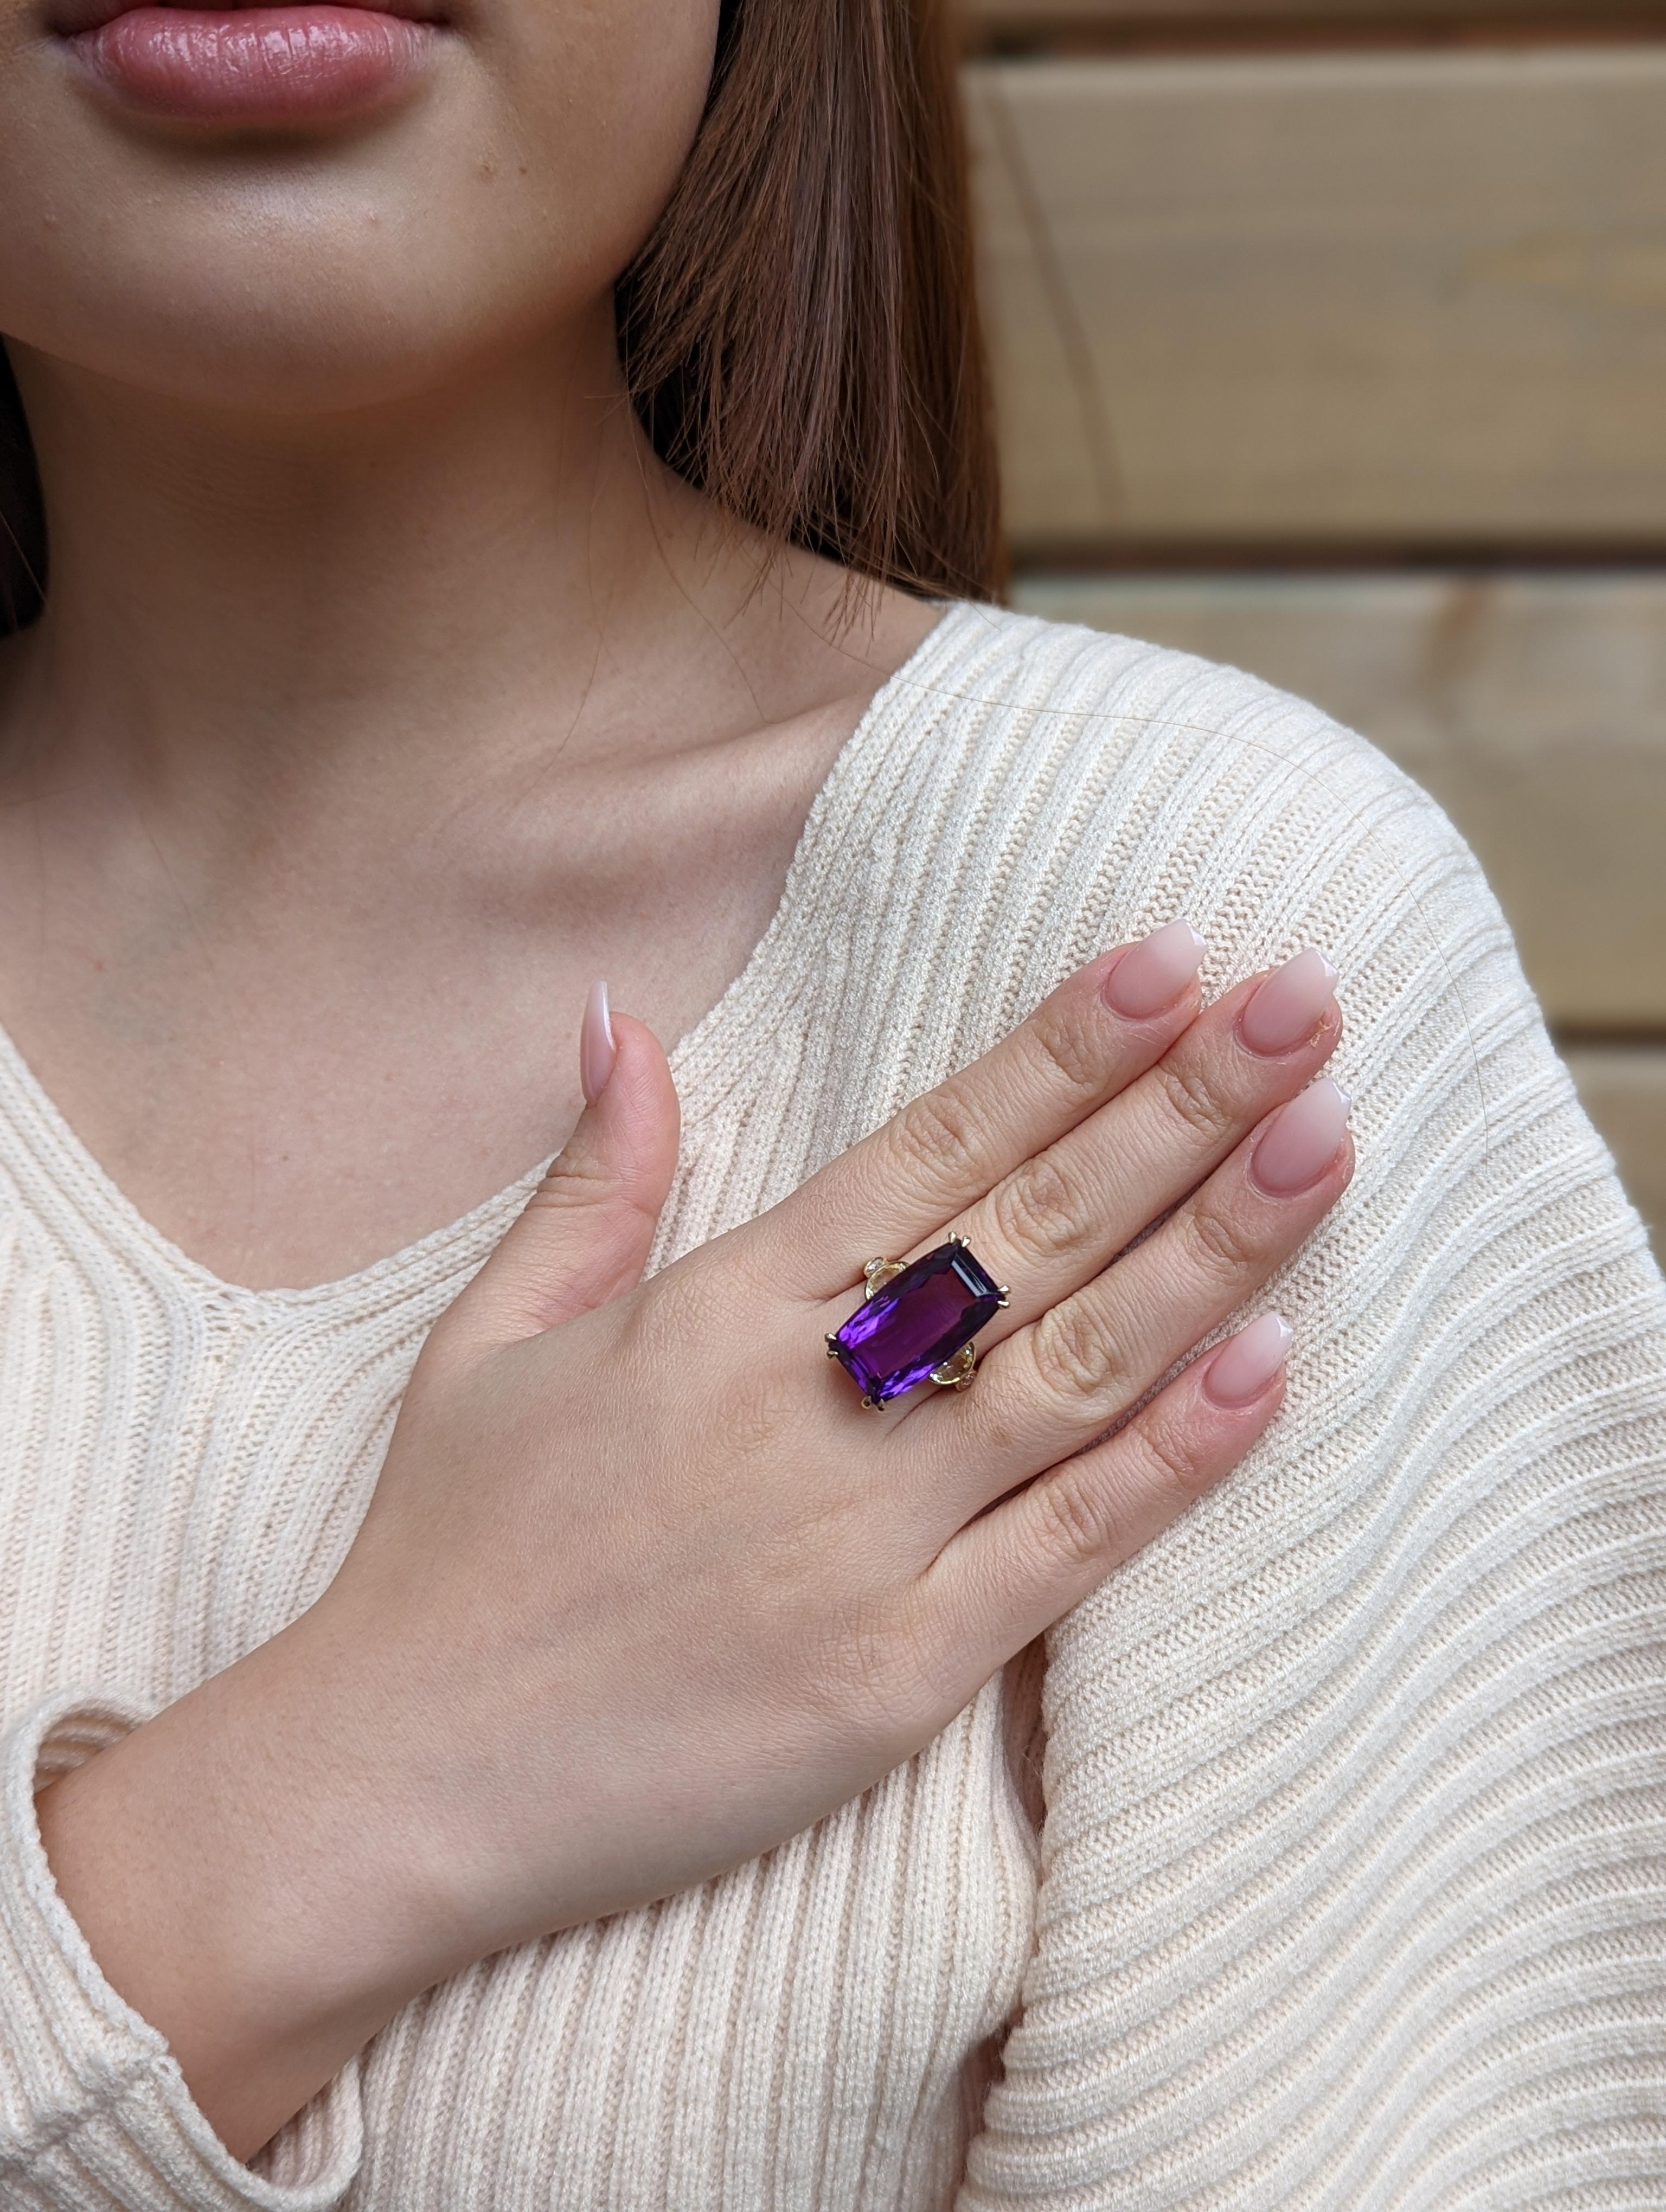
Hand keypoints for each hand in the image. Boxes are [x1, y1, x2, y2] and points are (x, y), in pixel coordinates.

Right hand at [38, 928, 1351, 2156]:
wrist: (395, 1781)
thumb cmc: (445, 1553)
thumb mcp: (493, 1341)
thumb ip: (592, 1180)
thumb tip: (613, 1015)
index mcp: (718, 1313)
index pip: (929, 1150)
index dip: (1059, 1050)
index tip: (1171, 961)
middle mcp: (805, 1406)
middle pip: (1032, 1231)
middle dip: (1180, 1108)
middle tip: (1304, 1006)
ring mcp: (861, 1541)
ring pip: (1077, 1369)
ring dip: (1214, 1250)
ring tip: (1327, 1141)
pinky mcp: (894, 1676)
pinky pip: (1066, 1549)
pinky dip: (1173, 1460)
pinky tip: (1270, 1368)